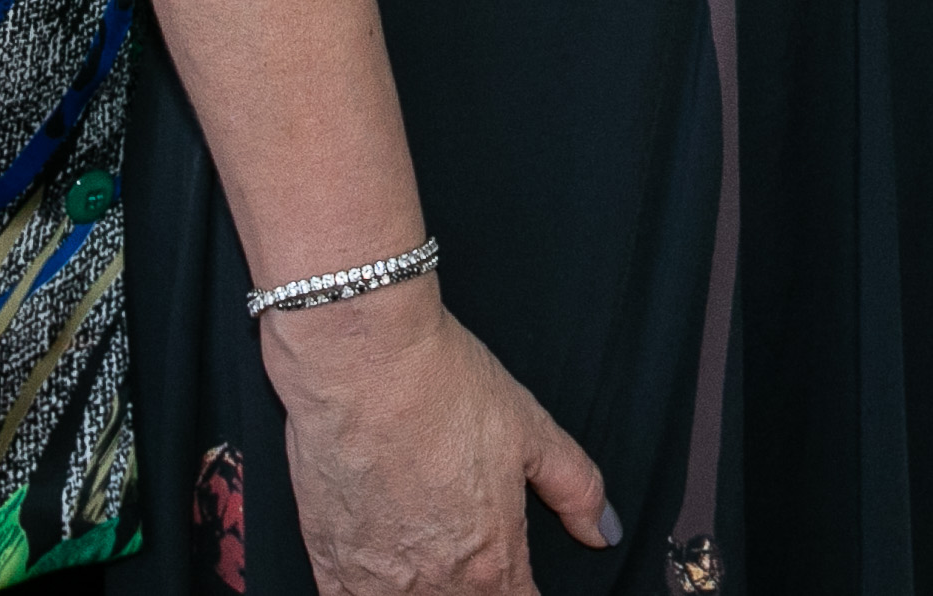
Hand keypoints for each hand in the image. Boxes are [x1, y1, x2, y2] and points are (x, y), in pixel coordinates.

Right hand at [268, 280, 615, 592]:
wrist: (360, 359)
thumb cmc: (441, 386)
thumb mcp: (532, 429)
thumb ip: (576, 489)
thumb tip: (603, 530)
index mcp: (491, 564)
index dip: (523, 593)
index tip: (518, 576)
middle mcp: (434, 585)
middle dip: (476, 590)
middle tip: (469, 549)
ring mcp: (375, 582)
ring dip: (424, 590)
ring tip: (425, 550)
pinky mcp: (328, 565)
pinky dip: (371, 589)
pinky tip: (379, 562)